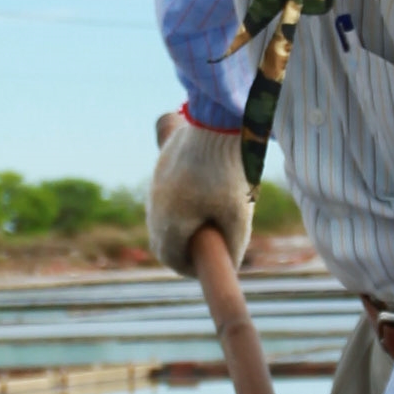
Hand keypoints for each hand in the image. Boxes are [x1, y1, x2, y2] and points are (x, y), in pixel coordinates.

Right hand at [149, 108, 253, 275]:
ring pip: (164, 217)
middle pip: (164, 240)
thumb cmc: (229, 173)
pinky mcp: (162, 167)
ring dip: (181, 225)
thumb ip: (233, 246)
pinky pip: (166, 195)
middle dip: (183, 249)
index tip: (206, 269)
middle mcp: (155, 206)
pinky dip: (180, 204)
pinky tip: (203, 195)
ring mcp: (155, 185)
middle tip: (207, 248)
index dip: (190, 269)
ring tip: (208, 220)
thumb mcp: (238, 215)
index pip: (172, 259)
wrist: (218, 123)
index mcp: (169, 223)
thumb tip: (233, 265)